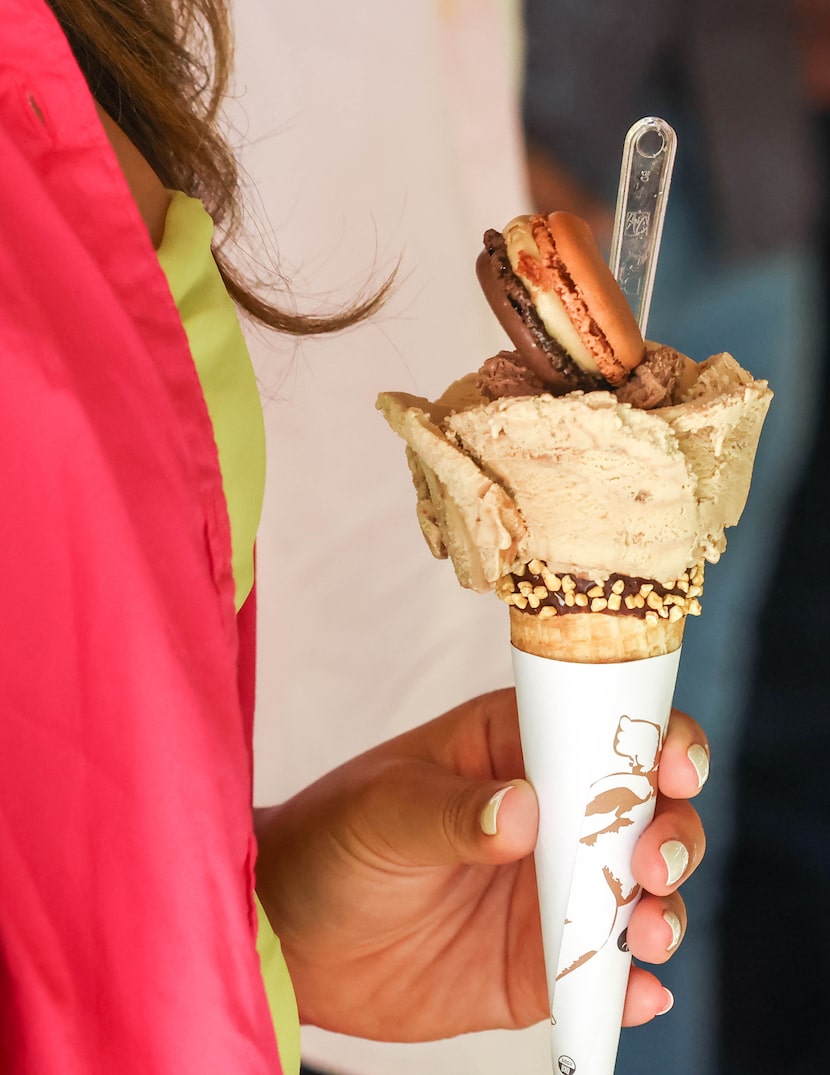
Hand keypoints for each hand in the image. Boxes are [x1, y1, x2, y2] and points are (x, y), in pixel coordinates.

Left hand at [254, 688, 705, 1041]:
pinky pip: (603, 976)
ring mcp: (550, 891)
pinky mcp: (541, 964)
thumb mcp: (384, 811)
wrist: (292, 938)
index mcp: (515, 748)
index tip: (673, 770)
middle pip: (646, 811)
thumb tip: (523, 812)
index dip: (654, 740)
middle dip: (672, 833)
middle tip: (650, 864)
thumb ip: (452, 810)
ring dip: (662, 911)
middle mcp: (549, 815)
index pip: (603, 727)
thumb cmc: (332, 841)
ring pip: (639, 894)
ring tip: (642, 934)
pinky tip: (635, 996)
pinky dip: (631, 988)